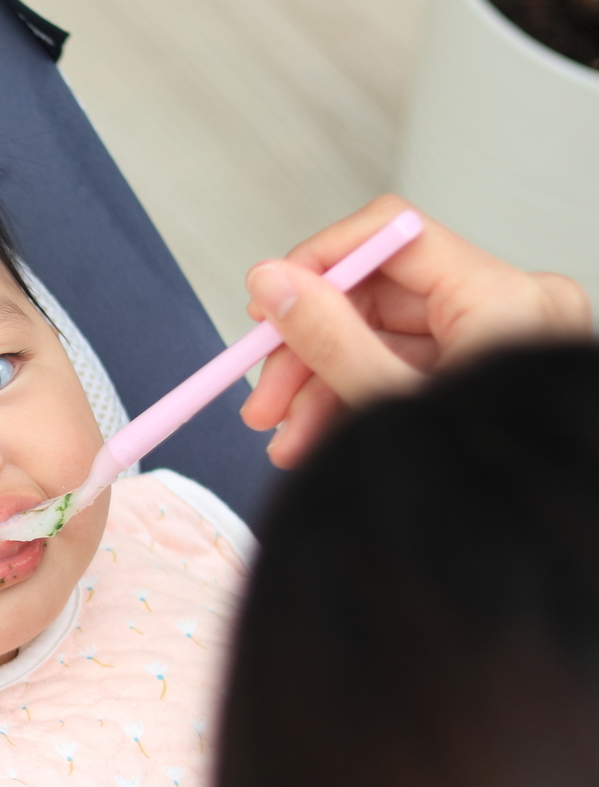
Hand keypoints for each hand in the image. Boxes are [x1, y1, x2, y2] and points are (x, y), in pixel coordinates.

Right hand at [239, 194, 592, 467]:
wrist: (525, 550)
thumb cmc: (486, 489)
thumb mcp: (386, 404)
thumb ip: (326, 338)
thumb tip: (272, 283)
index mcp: (505, 298)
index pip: (391, 235)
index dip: (319, 262)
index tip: (268, 301)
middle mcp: (510, 307)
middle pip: (380, 296)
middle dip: (310, 350)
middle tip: (262, 397)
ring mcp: (499, 341)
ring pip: (384, 339)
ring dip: (323, 387)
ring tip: (287, 441)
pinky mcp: (483, 372)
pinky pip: (405, 368)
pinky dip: (357, 397)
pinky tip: (318, 438)